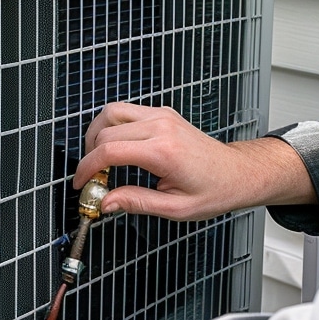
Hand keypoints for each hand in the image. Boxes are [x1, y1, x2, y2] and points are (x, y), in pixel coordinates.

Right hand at [72, 103, 316, 220]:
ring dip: (97, 134)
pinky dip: (113, 126)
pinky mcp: (163, 113)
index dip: (87, 169)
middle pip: (105, 130)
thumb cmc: (215, 190)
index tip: (81, 184)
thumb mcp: (175, 208)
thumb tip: (106, 202)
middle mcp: (161, 127)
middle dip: (90, 155)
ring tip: (99, 160)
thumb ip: (136, 202)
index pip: (109, 151)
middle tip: (92, 178)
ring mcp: (162, 115)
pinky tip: (116, 147)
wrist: (238, 172)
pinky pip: (126, 111)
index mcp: (164, 152)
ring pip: (111, 112)